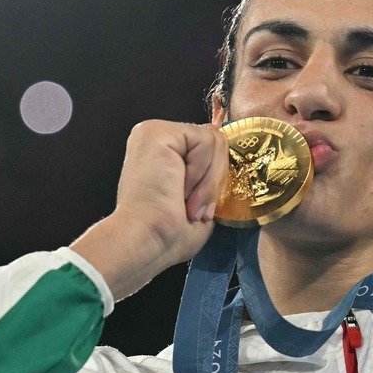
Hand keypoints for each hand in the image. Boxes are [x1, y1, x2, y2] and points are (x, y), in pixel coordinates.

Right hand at [70, 120, 227, 300]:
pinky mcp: (158, 131)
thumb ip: (210, 176)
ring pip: (214, 140)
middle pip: (216, 141)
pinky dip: (201, 172)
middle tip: (194, 208)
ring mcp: (155, 131)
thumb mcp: (198, 201)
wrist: (147, 240)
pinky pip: (206, 140)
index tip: (199, 210)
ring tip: (187, 202)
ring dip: (207, 181)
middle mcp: (156, 137)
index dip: (214, 180)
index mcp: (163, 153)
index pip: (209, 148)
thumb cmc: (167, 234)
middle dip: (213, 181)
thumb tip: (225, 166)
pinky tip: (180, 188)